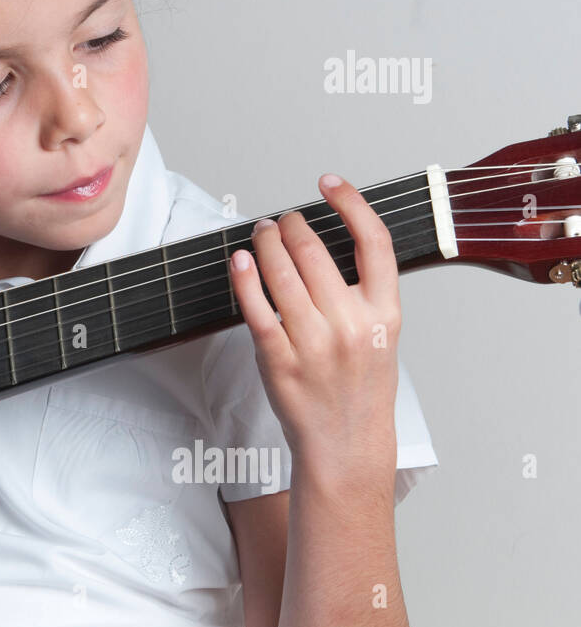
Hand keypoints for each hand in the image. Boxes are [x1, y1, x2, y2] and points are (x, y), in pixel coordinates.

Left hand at [228, 173, 399, 497]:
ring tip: (261, 232)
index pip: (374, 242)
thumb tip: (323, 244)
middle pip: (315, 252)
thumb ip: (362, 293)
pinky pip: (257, 309)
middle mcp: (352, 324)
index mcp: (385, 312)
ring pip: (282, 274)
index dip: (351, 203)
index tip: (330, 183)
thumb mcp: (381, 335)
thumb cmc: (360, 387)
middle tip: (283, 221)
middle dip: (292, 226)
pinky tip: (240, 260)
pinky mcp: (280, 359)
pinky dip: (245, 278)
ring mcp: (315, 343)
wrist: (346, 442)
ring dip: (266, 243)